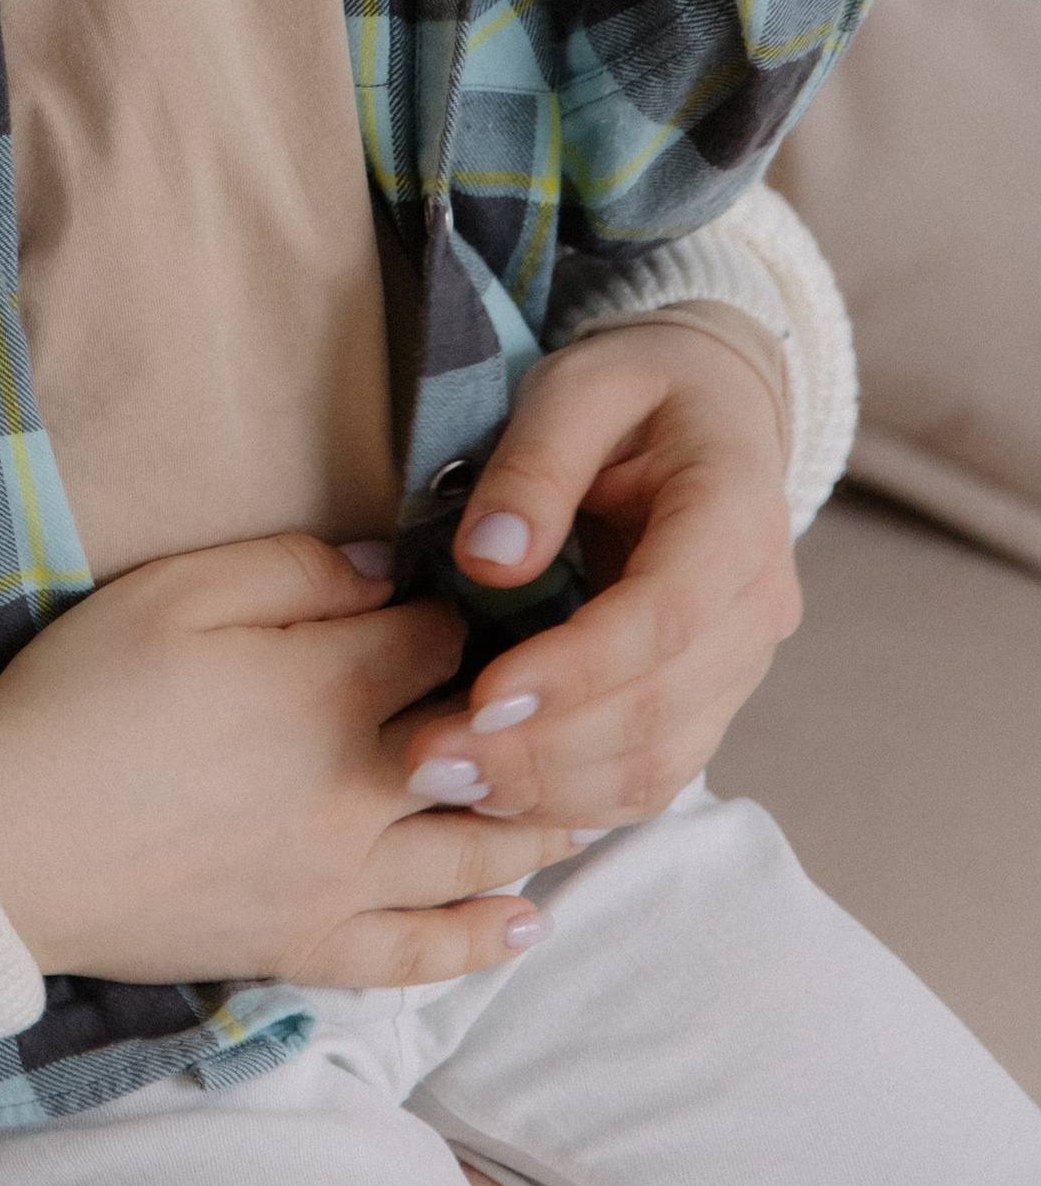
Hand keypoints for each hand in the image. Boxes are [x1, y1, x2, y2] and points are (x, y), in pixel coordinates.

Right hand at [0, 532, 579, 989]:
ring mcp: (340, 879)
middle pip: (489, 753)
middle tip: (573, 701)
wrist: (2, 842)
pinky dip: (482, 940)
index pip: (444, 644)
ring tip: (588, 801)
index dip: (466, 615)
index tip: (480, 600)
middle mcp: (359, 790)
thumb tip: (394, 571)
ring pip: (477, 855)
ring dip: (544, 826)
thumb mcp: (176, 591)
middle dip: (536, 723)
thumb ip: (296, 569)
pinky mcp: (306, 946)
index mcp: (328, 688)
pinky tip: (527, 922)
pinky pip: (419, 954)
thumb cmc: (80, 697)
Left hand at [401, 324, 800, 832]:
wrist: (712, 410)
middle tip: (430, 758)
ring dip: (551, 789)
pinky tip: (496, 795)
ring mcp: (740, 664)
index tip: (483, 699)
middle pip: (660, 708)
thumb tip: (490, 560)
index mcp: (737, 517)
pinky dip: (577, 798)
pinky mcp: (708, 697)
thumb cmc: (637, 391)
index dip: (576, 670)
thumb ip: (535, 466)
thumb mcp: (579, 387)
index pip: (666, 618)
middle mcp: (755, 608)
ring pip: (660, 761)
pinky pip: (654, 773)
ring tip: (446, 782)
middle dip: (541, 749)